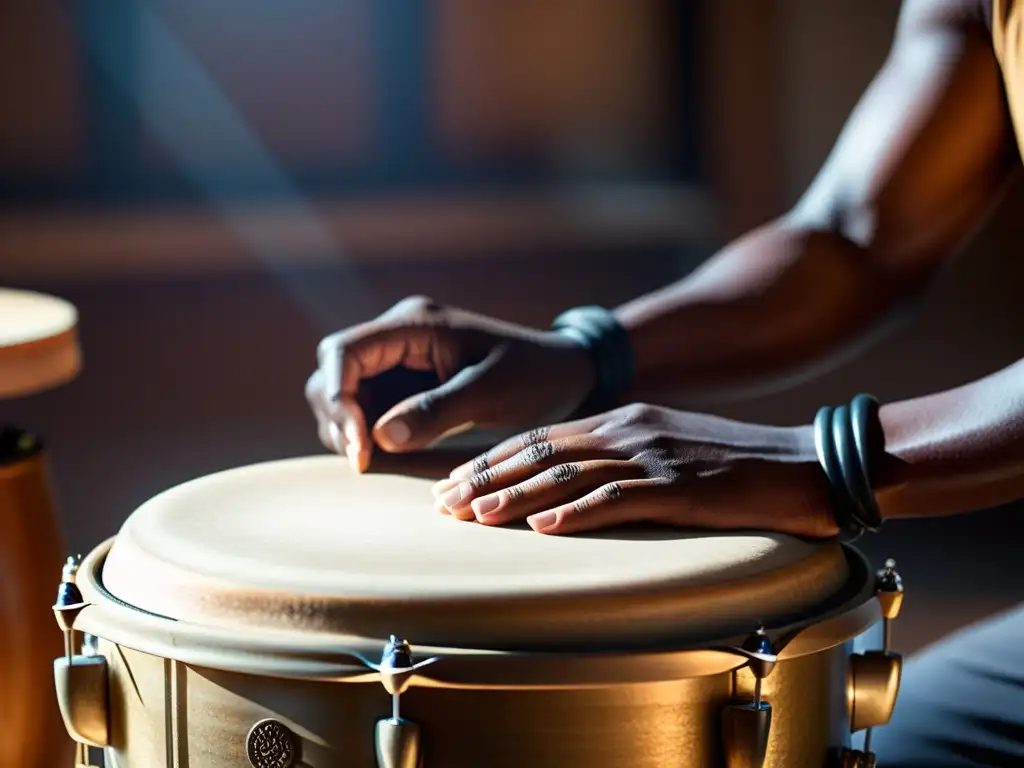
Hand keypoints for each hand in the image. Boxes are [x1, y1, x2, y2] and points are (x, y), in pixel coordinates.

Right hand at [306, 296, 595, 470]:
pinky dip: (364, 434)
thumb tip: (379, 437)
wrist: (563, 374)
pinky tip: (383, 457)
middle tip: (364, 461)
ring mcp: (398, 361)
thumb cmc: (535, 375)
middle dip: (338, 417)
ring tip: (372, 462)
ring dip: (347, 428)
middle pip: (333, 373)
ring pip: (342, 394)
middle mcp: (398, 337)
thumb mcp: (491, 392)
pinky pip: (366, 409)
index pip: (343, 351)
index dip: (337, 396)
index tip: (359, 444)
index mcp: (415, 324)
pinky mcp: (405, 385)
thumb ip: (436, 411)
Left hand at [430, 403, 837, 537]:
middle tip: (444, 502)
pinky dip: (577, 513)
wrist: (808, 462)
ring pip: (569, 473)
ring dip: (517, 496)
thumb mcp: (669, 449)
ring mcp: (656, 455)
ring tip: (475, 516)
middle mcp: (631, 429)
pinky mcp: (683, 486)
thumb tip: (569, 490)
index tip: (455, 483)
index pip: (541, 437)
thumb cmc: (737, 464)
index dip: (493, 460)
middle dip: (488, 477)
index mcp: (624, 420)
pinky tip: (544, 527)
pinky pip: (619, 498)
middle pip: (543, 452)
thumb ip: (621, 460)